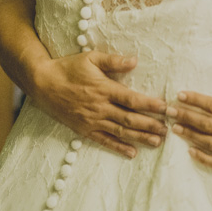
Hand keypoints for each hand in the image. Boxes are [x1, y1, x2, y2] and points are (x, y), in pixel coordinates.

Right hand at [30, 50, 168, 157]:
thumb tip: (134, 60)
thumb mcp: (90, 58)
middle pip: (130, 119)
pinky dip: (118, 147)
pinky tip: (132, 152)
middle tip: (168, 129)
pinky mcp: (84, 129)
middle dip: (151, 124)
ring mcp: (92, 120)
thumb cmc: (68, 68)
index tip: (165, 108)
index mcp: (104, 89)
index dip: (150, 105)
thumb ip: (113, 61)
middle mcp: (100, 107)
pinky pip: (104, 140)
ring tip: (157, 141)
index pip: (132, 99)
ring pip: (120, 132)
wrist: (43, 84)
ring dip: (140, 137)